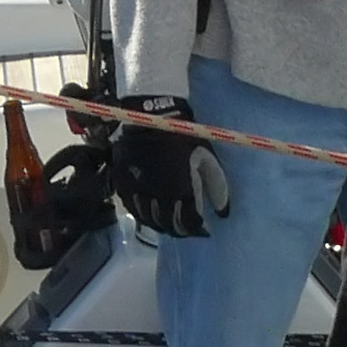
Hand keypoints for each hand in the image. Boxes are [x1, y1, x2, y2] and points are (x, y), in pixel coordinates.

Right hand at [112, 94, 231, 238]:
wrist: (150, 117)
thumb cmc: (183, 138)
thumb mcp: (208, 159)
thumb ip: (218, 188)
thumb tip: (223, 213)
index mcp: (181, 191)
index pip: (189, 224)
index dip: (197, 230)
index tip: (202, 228)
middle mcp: (158, 196)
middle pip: (168, 225)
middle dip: (179, 229)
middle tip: (185, 226)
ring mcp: (137, 191)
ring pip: (149, 219)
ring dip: (160, 223)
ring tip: (169, 221)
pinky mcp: (122, 184)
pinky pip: (131, 208)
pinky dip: (142, 213)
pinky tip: (149, 211)